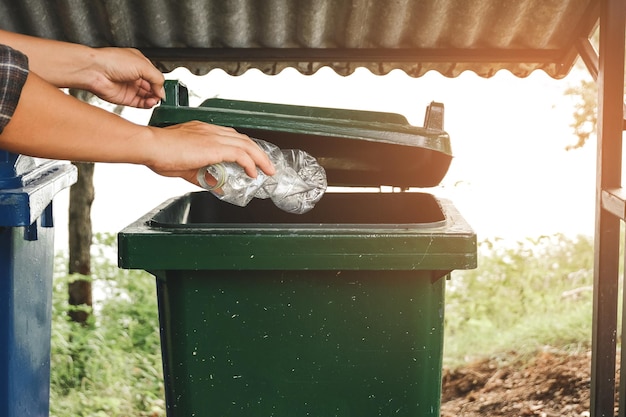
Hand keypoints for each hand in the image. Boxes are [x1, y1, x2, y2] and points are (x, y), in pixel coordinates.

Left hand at [88, 47, 164, 107]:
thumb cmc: (112, 61)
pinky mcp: (126, 98)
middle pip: (152, 87)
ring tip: (155, 99)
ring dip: (154, 99)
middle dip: (158, 92)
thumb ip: (157, 78)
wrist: (95, 71)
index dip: (161, 83)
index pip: (155, 75)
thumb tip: (162, 90)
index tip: (164, 88)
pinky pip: (140, 104)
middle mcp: (134, 75)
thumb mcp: (143, 65)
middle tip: (161, 95)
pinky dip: (147, 105)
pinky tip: (150, 103)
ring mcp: (130, 87)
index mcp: (139, 64)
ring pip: (147, 97)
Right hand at [145, 121, 275, 184]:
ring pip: (246, 145)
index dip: (245, 147)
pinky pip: (240, 154)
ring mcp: (214, 136)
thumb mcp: (187, 168)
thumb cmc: (160, 153)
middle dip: (257, 153)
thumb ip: (204, 176)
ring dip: (260, 158)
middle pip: (243, 139)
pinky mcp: (215, 146)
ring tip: (267, 170)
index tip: (252, 158)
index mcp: (203, 131)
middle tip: (266, 165)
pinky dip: (250, 163)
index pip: (231, 137)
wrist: (151, 146)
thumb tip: (217, 185)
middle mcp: (211, 130)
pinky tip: (253, 172)